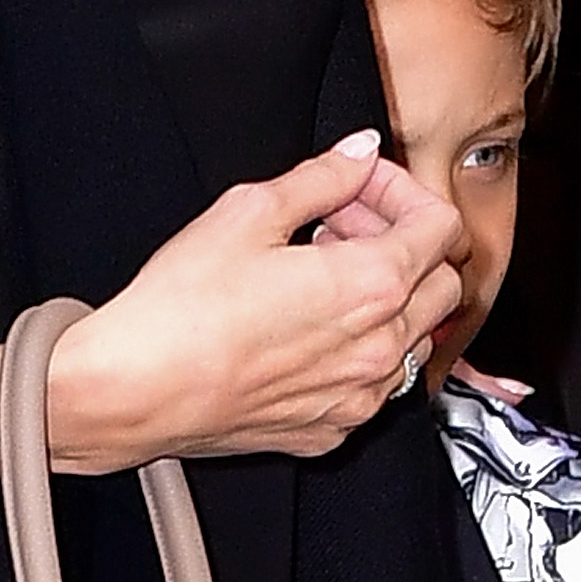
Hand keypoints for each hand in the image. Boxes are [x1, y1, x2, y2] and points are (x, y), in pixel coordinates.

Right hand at [47, 132, 463, 468]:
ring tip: (316, 274)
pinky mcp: (332, 427)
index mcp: (372, 285)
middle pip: (444, 282)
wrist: (136, 388)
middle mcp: (382, 348)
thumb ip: (320, 177)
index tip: (357, 184)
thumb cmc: (182, 306)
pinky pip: (375, 382)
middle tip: (339, 223)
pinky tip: (303, 326)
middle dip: (402, 241)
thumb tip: (356, 154)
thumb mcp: (248, 211)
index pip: (440, 225)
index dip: (400, 190)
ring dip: (385, 296)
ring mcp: (360, 396)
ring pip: (415, 337)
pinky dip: (358, 347)